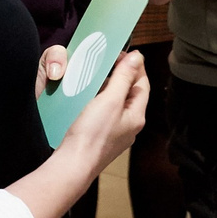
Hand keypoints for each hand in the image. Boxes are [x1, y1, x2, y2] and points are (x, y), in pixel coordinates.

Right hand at [51, 47, 149, 172]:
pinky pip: (105, 114)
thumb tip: (137, 57)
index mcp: (137, 116)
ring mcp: (116, 133)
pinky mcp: (101, 138)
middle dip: (122, 76)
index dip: (136, 66)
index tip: (124, 52)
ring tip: (96, 75)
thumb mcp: (110, 100)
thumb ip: (123, 77)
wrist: (74, 165)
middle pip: (130, 94)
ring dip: (109, 88)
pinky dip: (99, 101)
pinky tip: (87, 97)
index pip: (142, 84)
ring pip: (116, 104)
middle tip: (109, 61)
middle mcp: (130, 126)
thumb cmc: (93, 133)